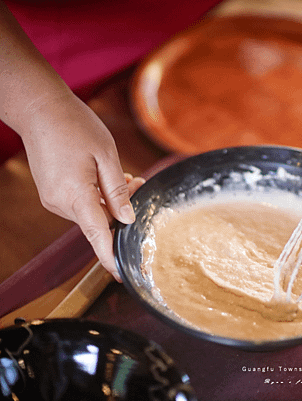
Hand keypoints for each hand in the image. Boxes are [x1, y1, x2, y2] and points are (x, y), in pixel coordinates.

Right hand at [20, 92, 144, 280]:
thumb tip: (126, 219)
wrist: (39, 109)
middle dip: (122, 208)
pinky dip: (98, 195)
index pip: (97, 235)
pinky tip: (107, 176)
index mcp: (75, 195)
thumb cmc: (75, 127)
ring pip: (92, 211)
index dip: (109, 256)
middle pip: (100, 220)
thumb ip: (117, 190)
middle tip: (137, 182)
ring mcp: (53, 199)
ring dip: (112, 199)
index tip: (120, 275)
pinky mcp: (52, 193)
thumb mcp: (106, 155)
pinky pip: (82, 203)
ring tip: (124, 175)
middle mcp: (60, 202)